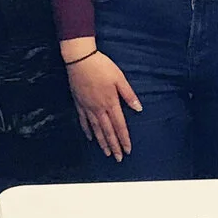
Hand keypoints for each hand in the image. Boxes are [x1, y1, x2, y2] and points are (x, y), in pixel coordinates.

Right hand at [65, 46, 141, 161]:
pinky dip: (87, 131)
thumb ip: (128, 95)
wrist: (80, 59)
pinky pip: (83, 121)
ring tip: (107, 153)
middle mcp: (99, 108)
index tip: (128, 149)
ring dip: (102, 142)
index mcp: (110, 102)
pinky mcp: (79, 103)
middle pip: (108, 131)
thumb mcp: (119, 78)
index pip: (119, 125)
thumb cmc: (101, 66)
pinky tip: (90, 138)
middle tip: (119, 158)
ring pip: (96, 129)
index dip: (124, 139)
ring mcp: (87, 107)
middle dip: (114, 146)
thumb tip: (138, 108)